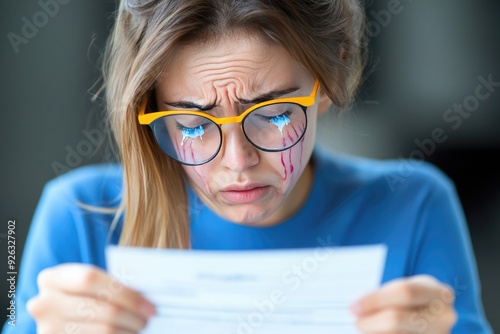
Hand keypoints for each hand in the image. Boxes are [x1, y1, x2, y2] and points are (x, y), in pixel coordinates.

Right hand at [27, 263, 155, 333]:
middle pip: (100, 308)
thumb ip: (112, 286)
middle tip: (148, 319)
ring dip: (128, 331)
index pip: (90, 279)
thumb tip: (147, 297)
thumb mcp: (91, 285)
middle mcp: (43, 303)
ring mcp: (47, 329)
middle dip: (132, 315)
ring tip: (140, 328)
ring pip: (102, 330)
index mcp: (52, 278)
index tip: (149, 305)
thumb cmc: (84, 297)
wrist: (60, 317)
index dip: (124, 292)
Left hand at [352, 274, 456, 332]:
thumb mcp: (406, 289)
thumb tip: (356, 308)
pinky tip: (375, 333)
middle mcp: (445, 317)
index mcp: (440, 293)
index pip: (404, 292)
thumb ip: (384, 296)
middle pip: (397, 318)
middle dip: (370, 320)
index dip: (375, 299)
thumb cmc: (414, 301)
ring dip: (374, 332)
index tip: (353, 306)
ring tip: (364, 326)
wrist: (435, 317)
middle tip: (355, 319)